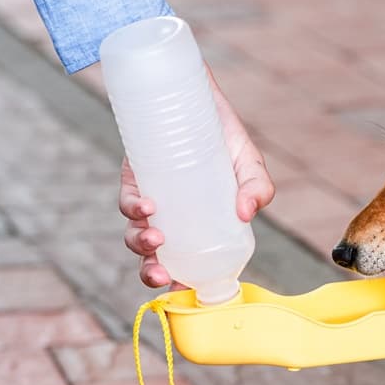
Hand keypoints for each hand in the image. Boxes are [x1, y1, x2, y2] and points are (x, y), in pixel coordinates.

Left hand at [119, 67, 274, 288]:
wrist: (194, 94)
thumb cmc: (224, 133)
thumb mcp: (250, 162)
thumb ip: (258, 188)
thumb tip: (244, 214)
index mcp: (201, 225)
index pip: (190, 263)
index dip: (185, 282)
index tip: (186, 290)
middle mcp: (172, 217)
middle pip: (156, 258)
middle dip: (153, 273)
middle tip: (162, 275)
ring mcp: (151, 200)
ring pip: (135, 235)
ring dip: (141, 246)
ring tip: (156, 240)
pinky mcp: (132, 180)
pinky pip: (126, 203)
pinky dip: (133, 211)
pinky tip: (148, 209)